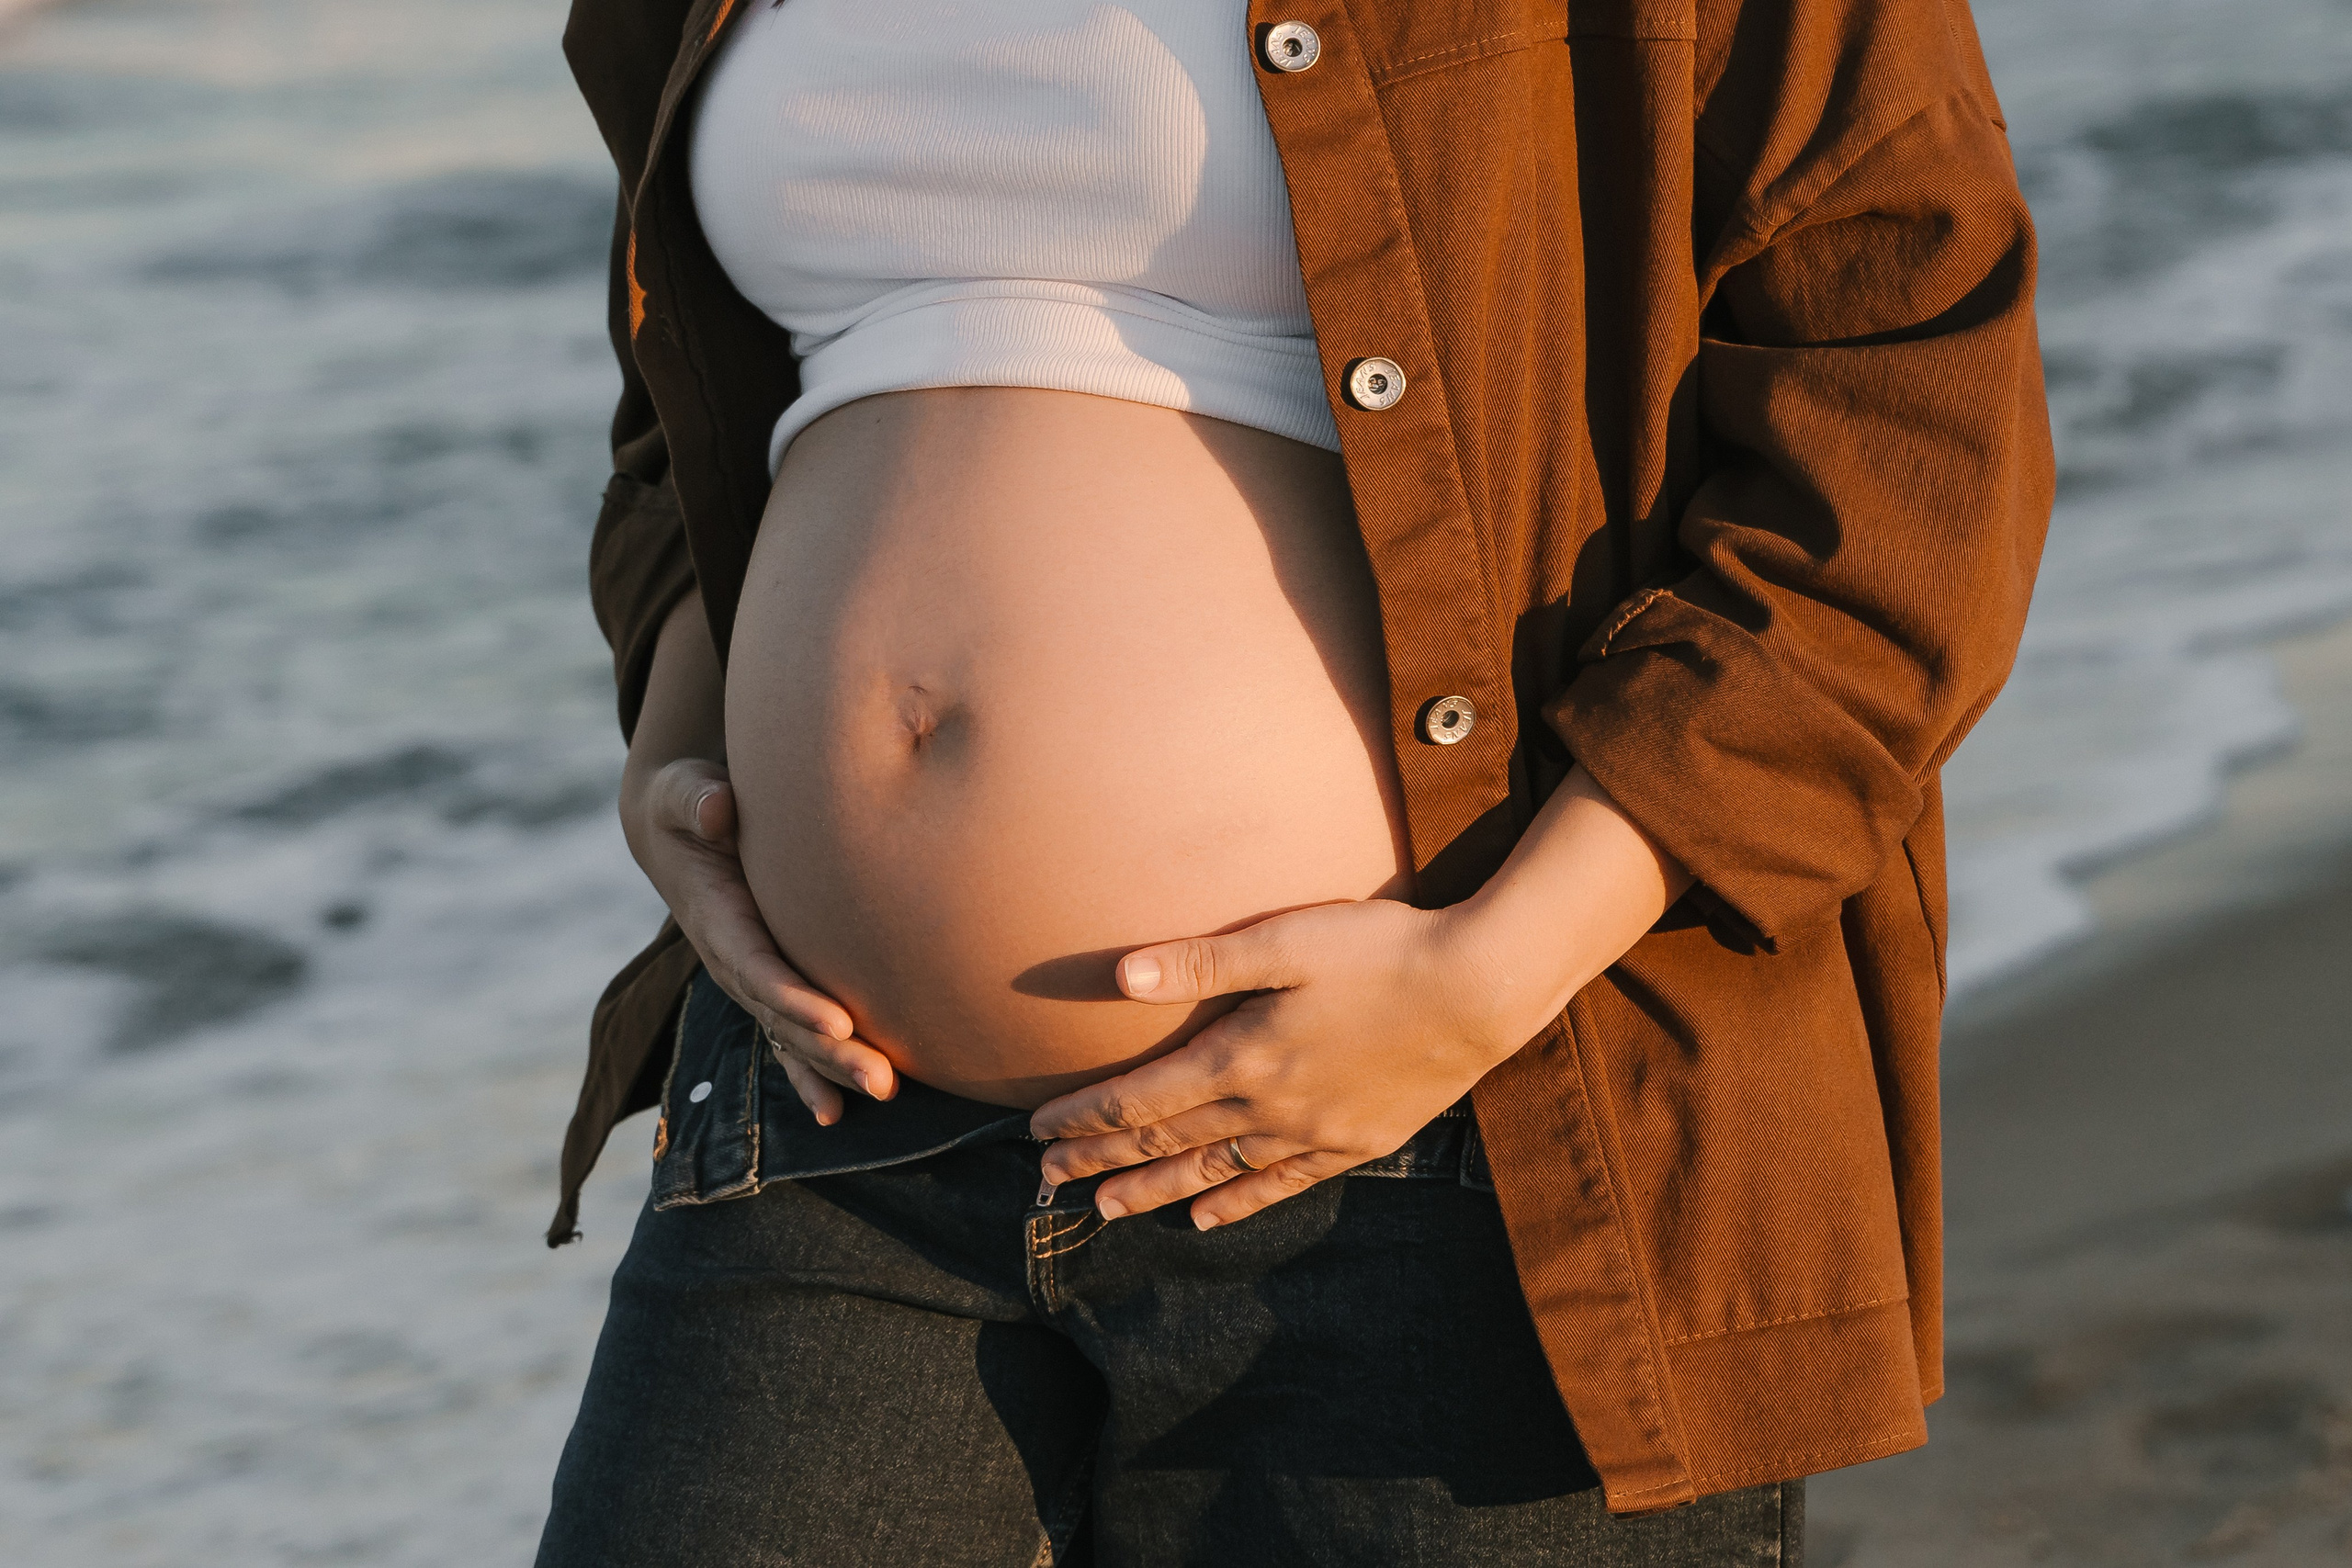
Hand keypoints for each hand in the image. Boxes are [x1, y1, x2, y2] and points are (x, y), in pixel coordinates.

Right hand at [623, 756, 896, 1123]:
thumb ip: (696, 800)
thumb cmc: (688, 803)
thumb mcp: (683, 792)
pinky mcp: (767, 981)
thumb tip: (716, 809)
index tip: (838, 1023)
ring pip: (792, 1034)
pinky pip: (788, 1036)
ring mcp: (750, 977)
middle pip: (782, 1016)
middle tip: (882, 1080)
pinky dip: (811, 1074)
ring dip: (835, 1069)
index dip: (793, 997)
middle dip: (830, 1052)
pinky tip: (837, 1115)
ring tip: (885, 1093)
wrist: (676, 826)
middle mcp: (732, 960)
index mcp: (715, 918)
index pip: (756, 966)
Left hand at [1028, 766, 1689, 1228]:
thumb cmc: (1381, 950)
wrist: (1480, 990)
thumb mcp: (1286, 940)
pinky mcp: (1355, 1142)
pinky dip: (1235, 1204)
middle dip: (1101, 1161)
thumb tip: (1118, 975)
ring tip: (1104, 1209)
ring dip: (1153, 1192)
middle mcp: (1268, 1107)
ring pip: (1213, 1174)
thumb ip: (1200, 963)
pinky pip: (1280, 1185)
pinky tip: (1204, 1218)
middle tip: (1047, 1181)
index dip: (1085, 1118)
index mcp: (1242, 1056)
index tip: (1037, 1133)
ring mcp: (1313, 1133)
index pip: (1141, 1100)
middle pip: (1166, 1144)